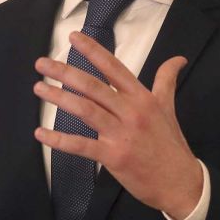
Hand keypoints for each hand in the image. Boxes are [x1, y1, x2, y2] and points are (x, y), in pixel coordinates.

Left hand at [32, 31, 203, 219]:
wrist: (180, 182)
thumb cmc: (170, 144)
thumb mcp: (168, 108)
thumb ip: (166, 81)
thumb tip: (178, 59)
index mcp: (142, 98)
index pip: (114, 68)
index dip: (93, 51)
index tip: (73, 37)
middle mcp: (131, 112)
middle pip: (93, 86)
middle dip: (65, 72)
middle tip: (42, 64)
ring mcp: (121, 134)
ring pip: (85, 110)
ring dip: (59, 98)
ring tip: (39, 88)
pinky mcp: (113, 157)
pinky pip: (81, 146)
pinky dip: (59, 139)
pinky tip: (41, 133)